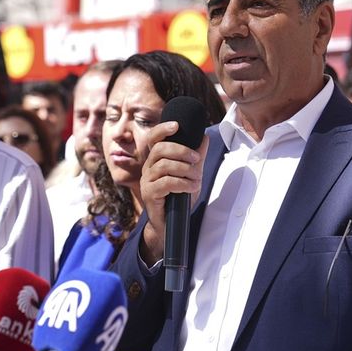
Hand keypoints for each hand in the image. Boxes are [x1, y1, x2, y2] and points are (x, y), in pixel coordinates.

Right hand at [139, 121, 207, 265]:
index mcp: (156, 160)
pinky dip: (182, 183)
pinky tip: (191, 187)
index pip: (153, 139)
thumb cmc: (179, 198)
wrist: (171, 225)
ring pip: (164, 166)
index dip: (162, 129)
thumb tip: (204, 137)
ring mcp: (147, 181)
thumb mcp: (192, 175)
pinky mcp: (149, 194)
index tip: (176, 125)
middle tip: (196, 159)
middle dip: (181, 151)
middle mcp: (148, 167)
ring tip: (196, 179)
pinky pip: (166, 182)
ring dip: (185, 170)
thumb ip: (197, 157)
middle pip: (160, 149)